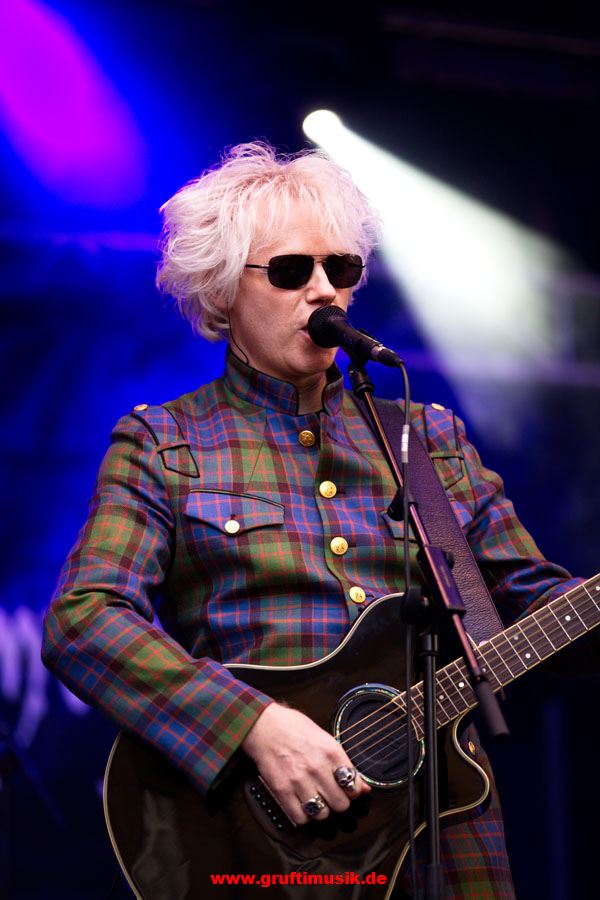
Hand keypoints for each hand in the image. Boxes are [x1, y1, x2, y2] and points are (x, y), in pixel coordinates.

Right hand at [241, 702, 370, 825]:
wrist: (264, 725)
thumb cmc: (294, 728)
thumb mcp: (324, 738)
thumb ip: (344, 762)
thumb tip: (362, 785)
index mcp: (331, 752)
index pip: (353, 786)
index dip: (353, 791)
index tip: (347, 790)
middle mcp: (317, 767)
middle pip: (341, 804)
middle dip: (339, 803)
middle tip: (332, 797)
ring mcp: (299, 780)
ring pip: (322, 814)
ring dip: (321, 810)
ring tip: (317, 800)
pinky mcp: (282, 790)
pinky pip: (300, 817)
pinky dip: (303, 815)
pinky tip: (302, 805)